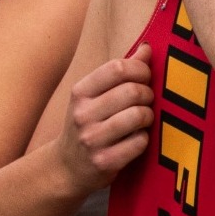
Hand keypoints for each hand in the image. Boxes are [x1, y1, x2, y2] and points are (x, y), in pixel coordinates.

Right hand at [56, 44, 154, 192]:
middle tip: (146, 101)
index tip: (145, 77)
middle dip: (148, 94)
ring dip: (148, 116)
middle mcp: (83, 114)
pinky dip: (144, 139)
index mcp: (80, 92)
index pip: (117, 68)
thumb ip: (121, 72)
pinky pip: (140, 142)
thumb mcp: (95, 96)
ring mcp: (92, 139)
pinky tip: (136, 139)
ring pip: (138, 116)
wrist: (66, 167)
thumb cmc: (89, 124)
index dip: (140, 69)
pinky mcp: (104, 162)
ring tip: (143, 120)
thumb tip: (147, 47)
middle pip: (132, 91)